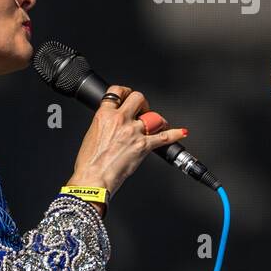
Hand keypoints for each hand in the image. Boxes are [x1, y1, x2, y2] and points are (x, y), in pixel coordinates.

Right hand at [70, 86, 188, 195]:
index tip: (128, 96)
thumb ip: (105, 124)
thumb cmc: (89, 162)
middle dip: (143, 103)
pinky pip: (164, 137)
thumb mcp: (92, 135)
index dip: (125, 92)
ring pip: (153, 116)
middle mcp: (120, 120)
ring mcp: (133, 132)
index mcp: (104, 115)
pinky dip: (175, 134)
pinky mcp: (143, 146)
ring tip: (159, 124)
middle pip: (138, 98)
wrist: (93, 178)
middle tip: (143, 110)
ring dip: (158, 120)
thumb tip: (113, 124)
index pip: (116, 92)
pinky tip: (180, 132)